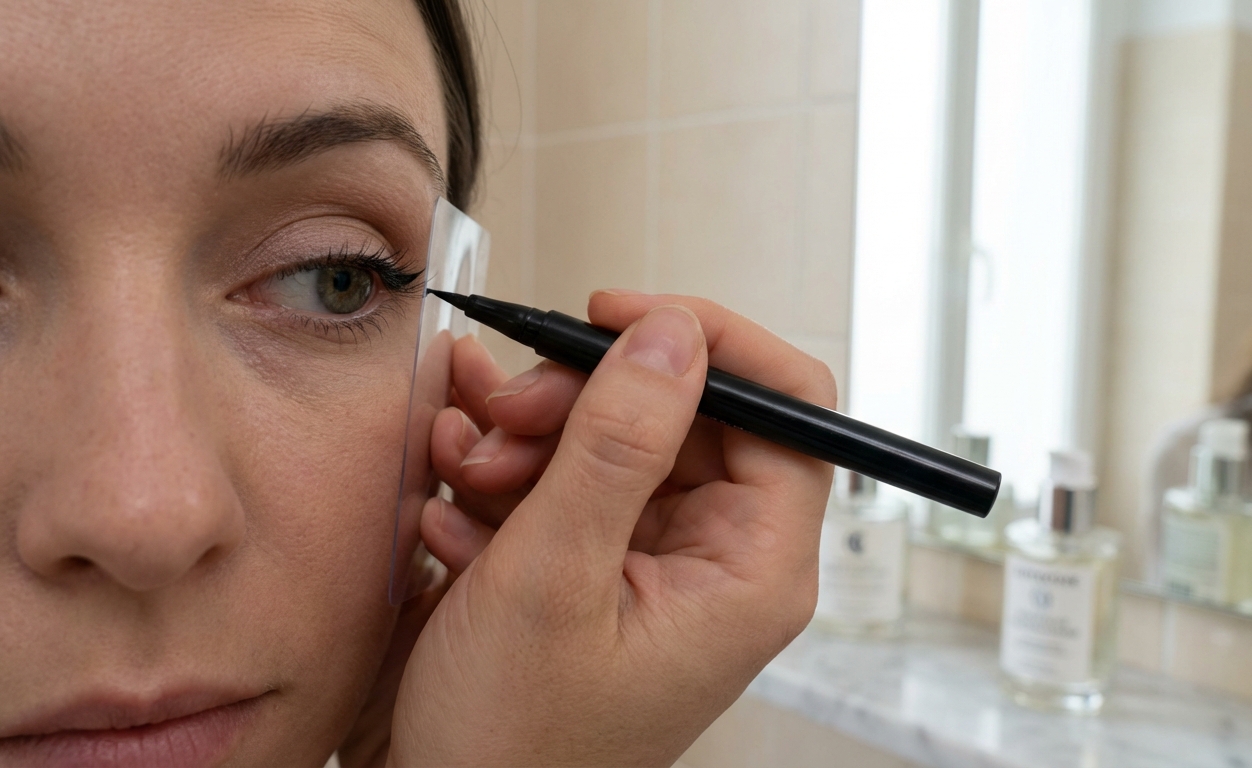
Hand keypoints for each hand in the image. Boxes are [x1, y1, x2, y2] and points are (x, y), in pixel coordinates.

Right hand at [389, 291, 835, 765]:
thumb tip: (673, 333)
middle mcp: (722, 560)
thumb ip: (617, 445)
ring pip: (618, 440)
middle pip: (686, 413)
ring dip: (531, 436)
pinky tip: (454, 503)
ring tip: (464, 463)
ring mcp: (661, 561)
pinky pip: (574, 483)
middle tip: (506, 412)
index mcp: (752, 570)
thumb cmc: (510, 742)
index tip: (615, 316)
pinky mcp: (606, 566)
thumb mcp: (553, 577)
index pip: (789, 408)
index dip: (709, 342)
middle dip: (583, 397)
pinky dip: (511, 478)